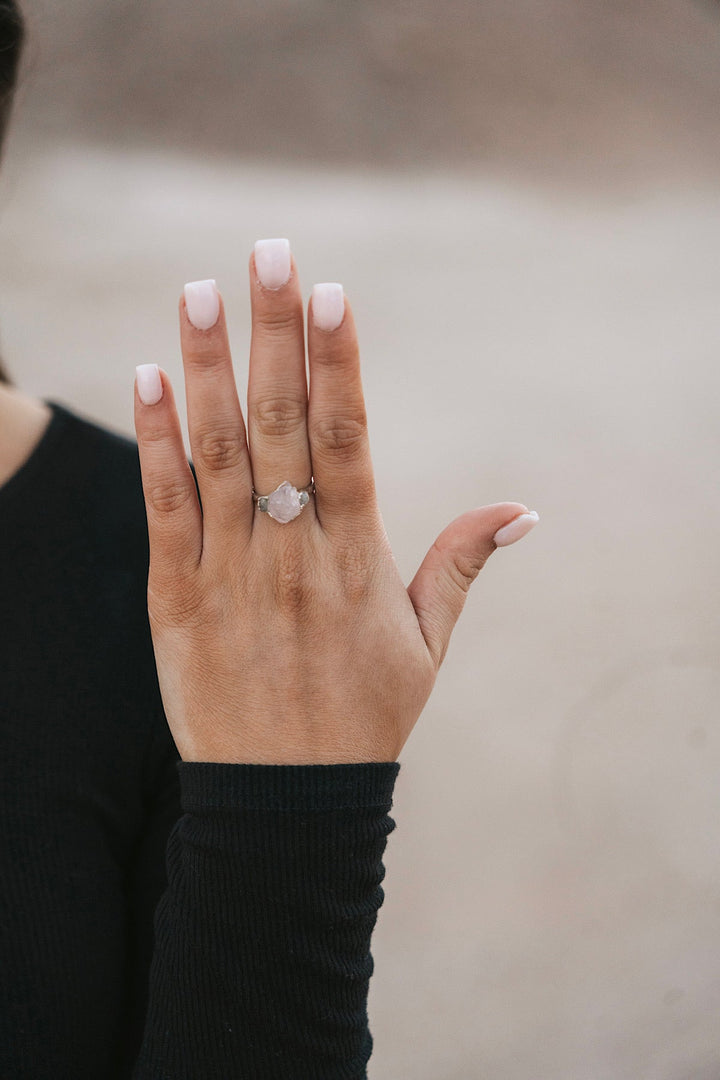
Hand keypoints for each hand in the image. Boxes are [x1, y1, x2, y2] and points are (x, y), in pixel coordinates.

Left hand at [133, 240, 538, 763]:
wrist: (286, 804)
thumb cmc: (363, 717)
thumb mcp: (426, 646)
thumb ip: (462, 565)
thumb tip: (523, 511)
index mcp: (357, 560)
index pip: (348, 441)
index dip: (338, 364)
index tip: (330, 293)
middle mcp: (294, 555)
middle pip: (283, 427)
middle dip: (275, 334)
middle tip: (268, 252)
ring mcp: (231, 575)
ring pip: (218, 455)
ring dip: (207, 369)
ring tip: (200, 291)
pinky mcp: (177, 600)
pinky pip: (165, 510)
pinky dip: (156, 444)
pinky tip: (150, 379)